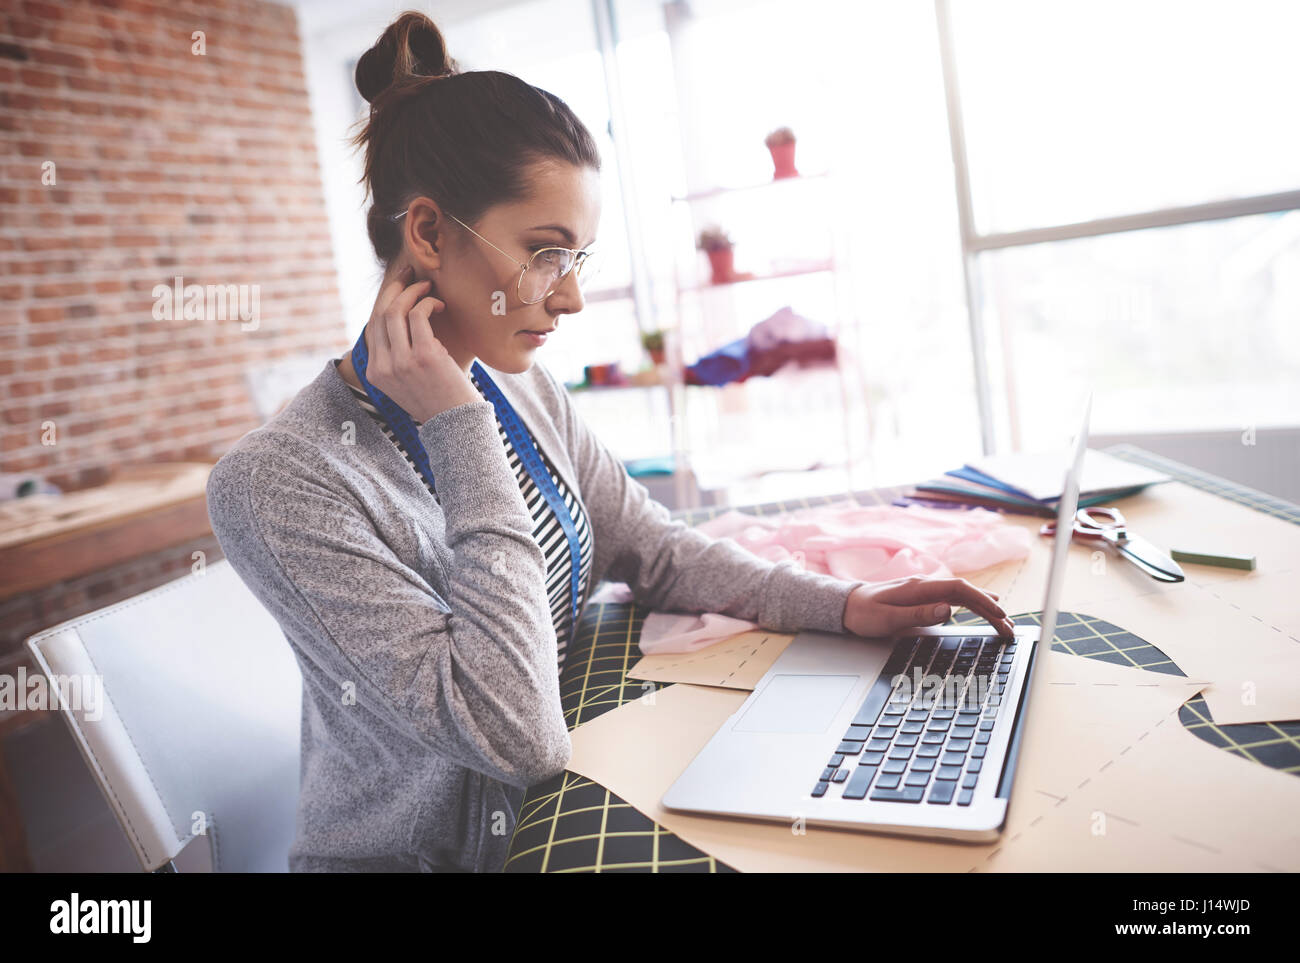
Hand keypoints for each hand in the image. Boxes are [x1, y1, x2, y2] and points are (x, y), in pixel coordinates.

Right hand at [362, 264, 479, 422]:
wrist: (457, 424)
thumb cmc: (439, 401)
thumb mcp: (407, 384)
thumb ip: (397, 361)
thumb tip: (400, 327)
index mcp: (375, 374)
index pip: (372, 327)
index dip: (384, 301)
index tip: (397, 286)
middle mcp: (383, 367)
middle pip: (380, 314)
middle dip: (395, 287)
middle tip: (410, 273)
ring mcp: (401, 361)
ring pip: (396, 310)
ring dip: (413, 292)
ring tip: (429, 287)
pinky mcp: (423, 355)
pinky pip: (418, 315)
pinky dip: (428, 303)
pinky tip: (440, 305)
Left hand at [842, 575, 1014, 637]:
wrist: (847, 606)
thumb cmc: (864, 613)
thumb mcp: (887, 618)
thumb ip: (917, 614)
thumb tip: (947, 610)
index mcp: (919, 588)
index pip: (959, 589)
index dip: (982, 600)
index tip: (1000, 613)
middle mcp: (926, 586)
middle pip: (966, 593)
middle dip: (991, 608)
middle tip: (1010, 627)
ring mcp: (926, 591)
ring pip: (963, 596)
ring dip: (985, 608)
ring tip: (1005, 623)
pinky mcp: (925, 598)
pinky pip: (955, 600)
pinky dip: (973, 607)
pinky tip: (984, 611)